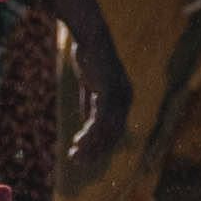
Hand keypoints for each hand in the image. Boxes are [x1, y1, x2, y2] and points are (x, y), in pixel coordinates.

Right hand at [63, 55, 130, 171]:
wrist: (90, 39)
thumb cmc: (90, 60)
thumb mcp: (91, 88)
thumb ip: (92, 106)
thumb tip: (88, 126)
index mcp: (123, 100)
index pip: (115, 129)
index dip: (100, 145)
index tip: (84, 154)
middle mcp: (125, 100)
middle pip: (113, 134)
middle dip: (95, 150)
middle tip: (78, 162)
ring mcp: (119, 96)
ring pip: (107, 130)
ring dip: (91, 146)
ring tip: (75, 156)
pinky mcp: (110, 92)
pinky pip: (100, 119)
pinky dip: (90, 133)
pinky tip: (78, 142)